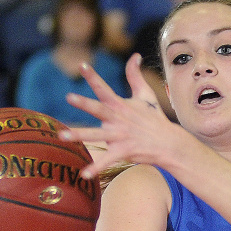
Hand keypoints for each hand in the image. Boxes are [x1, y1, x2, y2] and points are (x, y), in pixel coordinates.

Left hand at [60, 54, 187, 178]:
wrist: (168, 142)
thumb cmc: (154, 118)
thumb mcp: (146, 94)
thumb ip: (135, 75)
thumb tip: (135, 55)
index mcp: (120, 105)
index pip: (104, 88)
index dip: (93, 76)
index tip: (82, 65)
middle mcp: (118, 119)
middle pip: (99, 109)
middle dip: (85, 103)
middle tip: (70, 97)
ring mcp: (120, 135)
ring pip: (96, 135)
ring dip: (79, 135)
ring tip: (62, 136)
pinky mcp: (123, 151)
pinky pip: (107, 160)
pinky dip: (96, 168)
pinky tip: (83, 175)